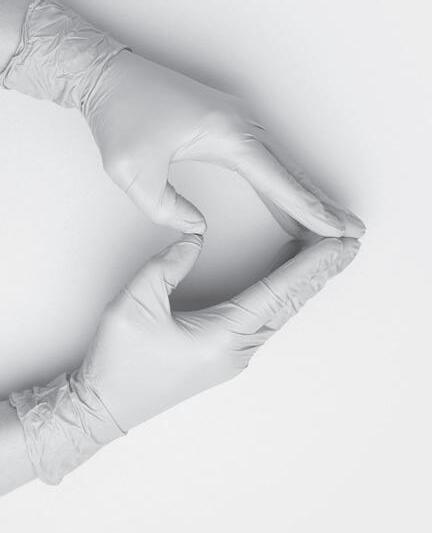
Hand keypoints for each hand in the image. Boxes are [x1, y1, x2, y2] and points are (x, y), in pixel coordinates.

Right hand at [77, 234, 359, 431]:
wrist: (105, 406)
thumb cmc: (120, 362)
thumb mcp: (135, 303)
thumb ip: (168, 265)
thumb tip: (193, 241)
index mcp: (222, 336)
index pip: (277, 291)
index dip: (311, 266)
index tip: (340, 246)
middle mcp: (236, 350)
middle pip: (288, 304)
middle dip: (321, 274)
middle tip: (348, 248)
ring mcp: (232, 357)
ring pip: (280, 315)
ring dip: (304, 286)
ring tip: (326, 261)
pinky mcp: (223, 358)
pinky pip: (264, 324)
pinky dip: (283, 300)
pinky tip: (287, 288)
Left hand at [84, 51, 364, 237]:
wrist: (109, 76)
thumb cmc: (120, 114)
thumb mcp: (134, 173)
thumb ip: (168, 209)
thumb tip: (197, 228)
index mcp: (228, 135)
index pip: (280, 183)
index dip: (310, 211)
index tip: (337, 230)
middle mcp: (243, 127)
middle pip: (293, 175)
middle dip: (323, 207)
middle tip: (352, 231)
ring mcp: (239, 125)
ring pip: (284, 168)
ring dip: (308, 197)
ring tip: (330, 224)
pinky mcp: (230, 128)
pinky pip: (267, 162)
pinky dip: (284, 186)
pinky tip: (290, 203)